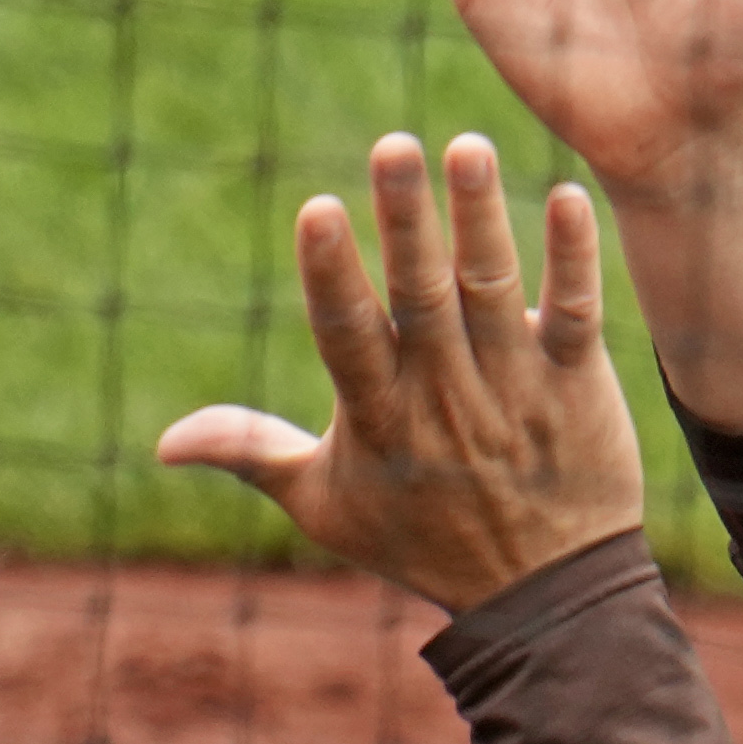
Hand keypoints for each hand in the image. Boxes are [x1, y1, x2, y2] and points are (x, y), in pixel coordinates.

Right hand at [161, 133, 648, 612]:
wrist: (546, 597)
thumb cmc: (427, 542)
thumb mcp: (328, 507)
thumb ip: (252, 453)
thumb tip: (163, 442)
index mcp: (379, 414)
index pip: (346, 334)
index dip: (331, 274)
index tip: (318, 208)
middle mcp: (446, 394)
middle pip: (422, 296)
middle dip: (407, 221)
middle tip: (395, 146)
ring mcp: (516, 387)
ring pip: (494, 291)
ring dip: (481, 219)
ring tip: (468, 147)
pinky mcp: (579, 386)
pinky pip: (578, 315)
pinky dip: (575, 259)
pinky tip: (568, 198)